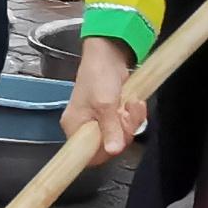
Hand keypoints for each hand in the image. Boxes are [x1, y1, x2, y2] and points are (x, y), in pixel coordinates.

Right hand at [64, 39, 146, 158]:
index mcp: (74, 126)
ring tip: (132, 103)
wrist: (109, 54)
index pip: (86, 154)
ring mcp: (99, 120)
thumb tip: (113, 150)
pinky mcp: (112, 114)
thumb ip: (110, 129)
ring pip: (121, 135)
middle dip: (124, 130)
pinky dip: (133, 115)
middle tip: (126, 113)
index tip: (117, 141)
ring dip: (132, 120)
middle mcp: (84, 126)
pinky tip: (133, 102)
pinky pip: (126, 124)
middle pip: (108, 145)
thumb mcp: (105, 105)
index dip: (103, 152)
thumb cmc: (99, 76)